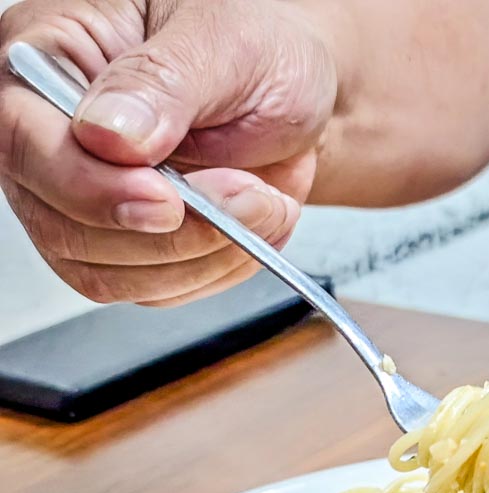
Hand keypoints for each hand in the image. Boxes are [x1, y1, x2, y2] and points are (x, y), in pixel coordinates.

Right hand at [0, 0, 335, 305]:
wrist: (291, 80)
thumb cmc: (251, 39)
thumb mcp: (221, 40)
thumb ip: (162, 84)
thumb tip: (107, 135)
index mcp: (47, 55)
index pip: (24, 141)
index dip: (91, 187)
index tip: (167, 201)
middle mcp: (51, 132)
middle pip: (64, 226)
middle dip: (171, 233)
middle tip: (249, 196)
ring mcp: (84, 195)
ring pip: (110, 273)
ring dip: (202, 256)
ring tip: (264, 201)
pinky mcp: (128, 242)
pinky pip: (157, 288)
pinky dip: (216, 269)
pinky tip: (251, 225)